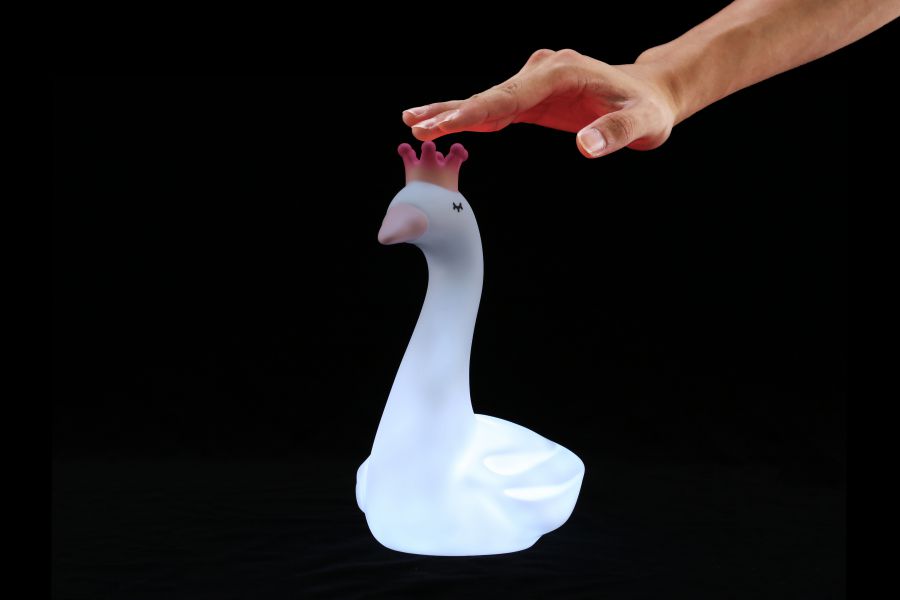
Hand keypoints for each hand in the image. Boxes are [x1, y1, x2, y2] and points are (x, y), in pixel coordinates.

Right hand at [402, 49, 678, 158]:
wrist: (651, 94)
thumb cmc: (648, 110)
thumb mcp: (643, 125)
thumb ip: (616, 134)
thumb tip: (586, 148)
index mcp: (560, 73)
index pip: (508, 97)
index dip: (473, 111)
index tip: (442, 122)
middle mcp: (542, 71)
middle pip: (489, 94)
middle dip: (451, 110)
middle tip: (413, 123)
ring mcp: (536, 81)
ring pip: (488, 98)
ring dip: (453, 111)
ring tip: (414, 121)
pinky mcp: (534, 94)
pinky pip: (497, 106)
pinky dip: (472, 115)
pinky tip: (446, 121)